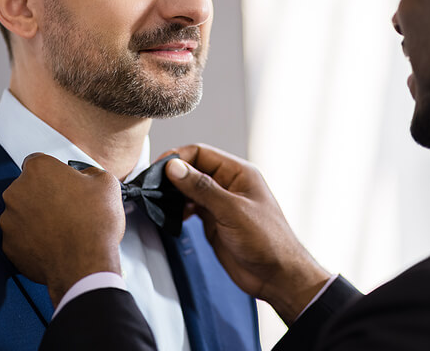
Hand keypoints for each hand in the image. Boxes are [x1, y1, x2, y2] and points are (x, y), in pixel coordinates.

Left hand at [0, 153, 124, 305]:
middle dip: (44, 195)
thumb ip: (90, 172)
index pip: (38, 162)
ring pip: (23, 214)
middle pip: (28, 188)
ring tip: (63, 229)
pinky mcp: (9, 246)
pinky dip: (33, 240)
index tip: (63, 183)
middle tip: (67, 208)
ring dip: (38, 218)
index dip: (53, 172)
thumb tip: (86, 177)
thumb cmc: (94, 224)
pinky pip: (21, 238)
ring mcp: (9, 220)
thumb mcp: (106, 183)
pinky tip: (54, 244)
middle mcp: (17, 191)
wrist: (85, 265)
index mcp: (38, 170)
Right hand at [164, 145, 330, 323]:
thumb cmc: (267, 240)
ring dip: (173, 194)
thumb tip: (174, 167)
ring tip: (158, 201)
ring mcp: (220, 203)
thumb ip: (202, 188)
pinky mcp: (214, 221)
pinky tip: (171, 216)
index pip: (201, 153)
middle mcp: (228, 184)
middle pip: (193, 170)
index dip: (178, 158)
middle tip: (152, 186)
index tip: (158, 169)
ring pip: (189, 190)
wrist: (277, 276)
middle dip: (172, 176)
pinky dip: (178, 210)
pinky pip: (191, 208)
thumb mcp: (232, 210)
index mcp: (238, 173)